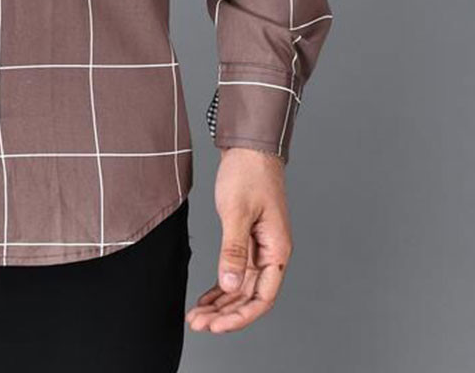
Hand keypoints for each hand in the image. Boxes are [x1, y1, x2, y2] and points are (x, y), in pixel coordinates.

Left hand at [186, 147, 292, 333]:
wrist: (249, 148)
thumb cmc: (248, 174)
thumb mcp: (237, 212)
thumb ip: (233, 250)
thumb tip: (230, 285)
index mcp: (277, 251)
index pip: (261, 298)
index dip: (239, 316)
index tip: (216, 326)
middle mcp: (271, 254)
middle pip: (250, 297)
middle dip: (225, 315)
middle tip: (198, 324)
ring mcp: (259, 249)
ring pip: (241, 288)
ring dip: (221, 304)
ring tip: (197, 316)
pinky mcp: (247, 240)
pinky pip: (235, 272)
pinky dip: (221, 287)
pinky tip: (206, 299)